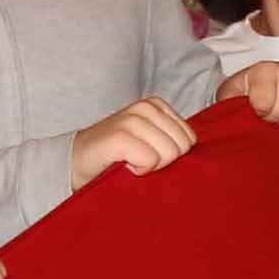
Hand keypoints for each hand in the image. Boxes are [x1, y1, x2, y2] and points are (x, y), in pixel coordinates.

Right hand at [69, 95, 198, 185]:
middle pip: (183, 147)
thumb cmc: (117, 158)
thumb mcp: (151, 142)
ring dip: (150, 167)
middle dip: (164, 162)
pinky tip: (123, 166)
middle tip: (139, 162)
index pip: (191, 138)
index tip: (149, 156)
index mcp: (157, 106)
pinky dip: (138, 171)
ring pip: (169, 154)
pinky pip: (150, 160)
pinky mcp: (118, 136)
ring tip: (130, 162)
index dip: (174, 156)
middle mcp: (145, 108)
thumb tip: (206, 155)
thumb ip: (174, 140)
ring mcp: (131, 120)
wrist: (72, 164)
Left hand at [225, 60, 278, 126]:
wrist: (250, 88)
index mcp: (264, 69)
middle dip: (272, 118)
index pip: (266, 105)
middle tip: (263, 113)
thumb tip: (241, 121)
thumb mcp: (228, 99)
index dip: (257, 115)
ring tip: (274, 111)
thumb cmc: (239, 94)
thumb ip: (232, 107)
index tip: (252, 109)